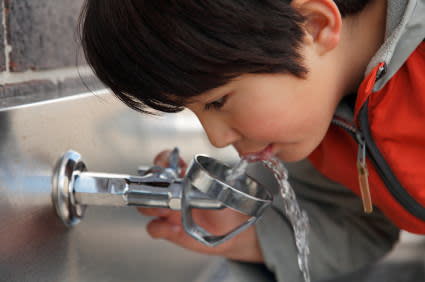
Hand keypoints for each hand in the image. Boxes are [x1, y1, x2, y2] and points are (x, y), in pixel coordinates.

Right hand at [138, 149, 263, 262]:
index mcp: (184, 177)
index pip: (164, 162)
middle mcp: (172, 192)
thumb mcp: (223, 190)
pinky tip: (175, 229)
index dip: (161, 161)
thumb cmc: (228, 208)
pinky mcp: (169, 230)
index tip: (165, 164)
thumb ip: (213, 183)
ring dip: (152, 207)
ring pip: (145, 206)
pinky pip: (154, 228)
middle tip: (162, 191)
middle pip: (148, 184)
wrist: (232, 235)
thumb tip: (208, 178)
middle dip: (150, 186)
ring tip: (167, 210)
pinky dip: (161, 228)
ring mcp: (169, 211)